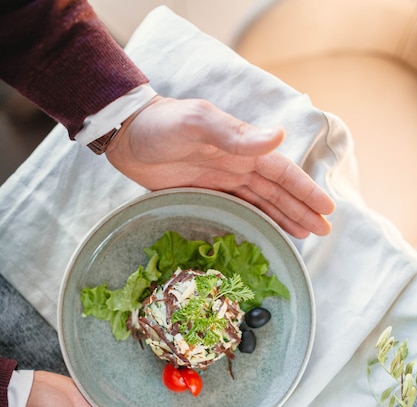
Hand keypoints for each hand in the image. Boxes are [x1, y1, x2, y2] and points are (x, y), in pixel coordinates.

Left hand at [106, 96, 334, 238]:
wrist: (126, 135)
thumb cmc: (160, 125)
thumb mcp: (197, 123)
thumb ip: (235, 134)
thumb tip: (279, 136)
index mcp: (242, 147)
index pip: (282, 172)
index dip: (304, 191)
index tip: (327, 208)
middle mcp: (237, 165)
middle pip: (277, 191)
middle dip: (301, 209)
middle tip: (323, 231)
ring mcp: (222, 180)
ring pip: (262, 202)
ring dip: (284, 216)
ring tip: (305, 235)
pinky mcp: (205, 193)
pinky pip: (239, 209)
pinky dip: (256, 219)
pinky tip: (266, 230)